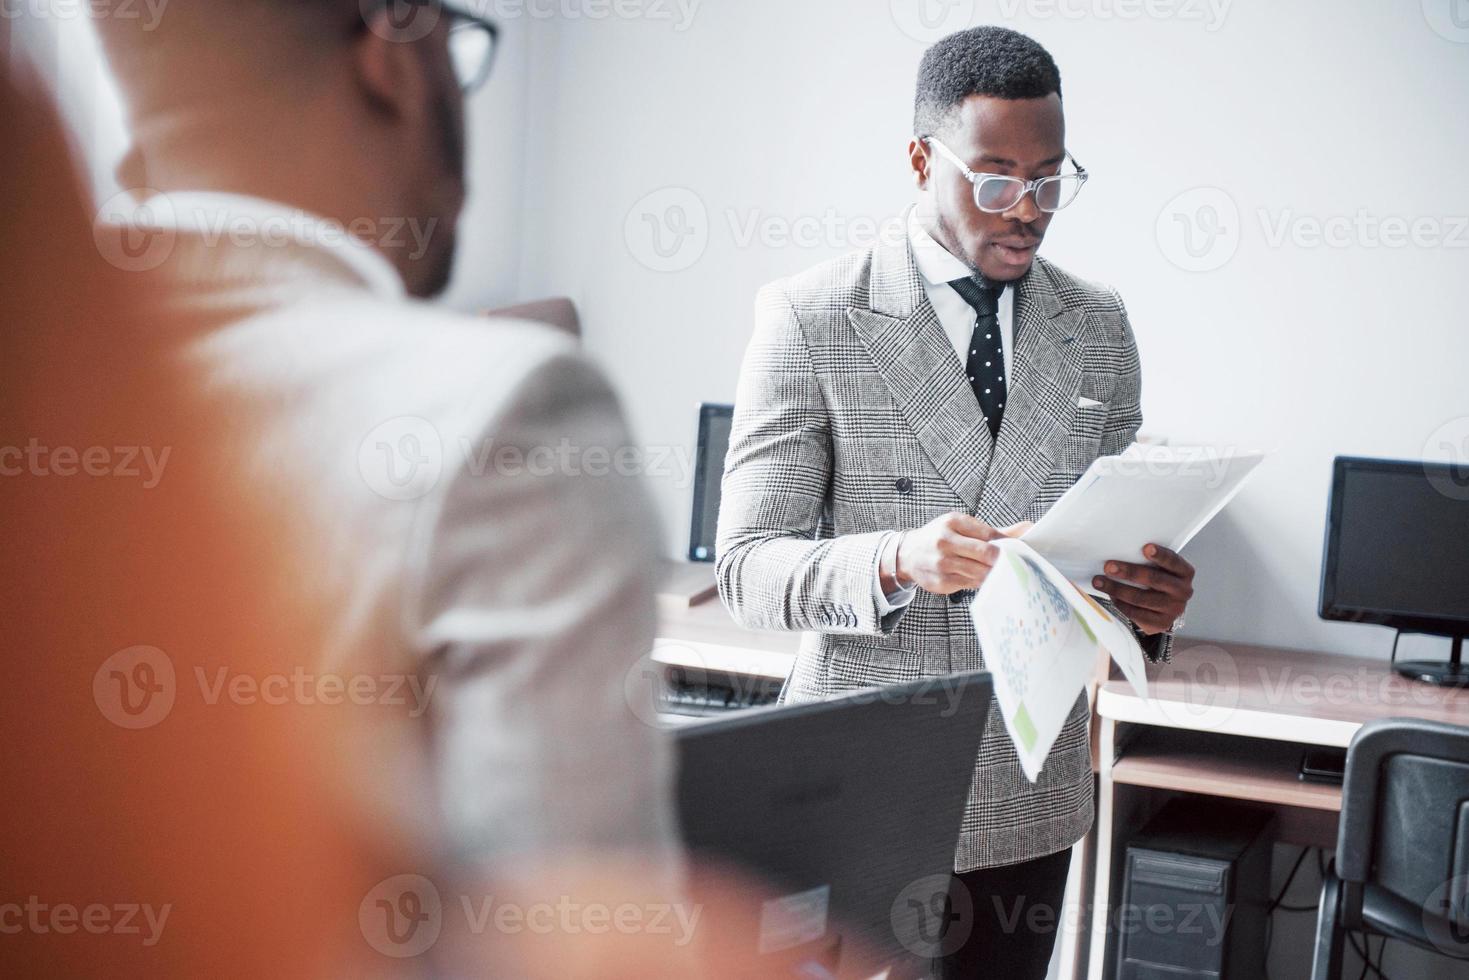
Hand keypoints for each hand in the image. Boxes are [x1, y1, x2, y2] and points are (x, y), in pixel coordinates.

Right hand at [895, 513, 1028, 594]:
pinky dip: (981, 582)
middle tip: (1015, 564)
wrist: (907, 554)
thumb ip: (994, 531)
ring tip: (1002, 572)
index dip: (1007, 544)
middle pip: (985, 553)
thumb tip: (1027, 528)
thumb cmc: (940, 537)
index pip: (988, 534)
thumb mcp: (961, 526)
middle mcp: (945, 542)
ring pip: (979, 571)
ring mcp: (942, 563)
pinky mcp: (941, 582)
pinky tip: (984, 579)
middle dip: (1003, 560)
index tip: (1020, 549)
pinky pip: (970, 584)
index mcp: (952, 522)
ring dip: (993, 573)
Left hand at [1092, 544, 1194, 635]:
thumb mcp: (1160, 569)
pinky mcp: (1161, 623)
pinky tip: (1109, 595)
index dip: (1160, 555)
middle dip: (1129, 572)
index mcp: (1184, 572)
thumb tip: (1117, 551)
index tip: (1145, 548)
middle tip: (1109, 567)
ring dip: (1116, 588)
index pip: (1173, 561)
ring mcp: (1173, 609)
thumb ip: (1147, 561)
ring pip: (1141, 598)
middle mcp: (1183, 591)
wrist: (1165, 608)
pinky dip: (1120, 603)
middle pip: (1154, 579)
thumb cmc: (1157, 580)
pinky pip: (1136, 613)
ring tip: (1099, 581)